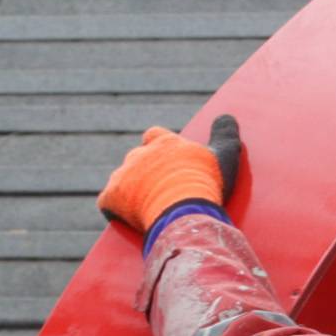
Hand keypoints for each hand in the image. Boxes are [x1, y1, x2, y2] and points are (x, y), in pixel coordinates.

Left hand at [98, 114, 241, 232]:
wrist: (183, 211)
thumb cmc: (205, 185)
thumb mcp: (224, 156)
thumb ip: (225, 135)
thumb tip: (228, 116)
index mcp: (164, 143)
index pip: (155, 136)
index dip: (160, 148)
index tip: (169, 161)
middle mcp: (140, 154)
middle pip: (137, 159)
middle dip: (146, 172)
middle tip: (162, 191)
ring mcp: (124, 175)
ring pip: (123, 179)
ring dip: (132, 191)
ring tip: (148, 209)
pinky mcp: (112, 197)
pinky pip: (108, 202)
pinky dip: (115, 209)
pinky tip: (126, 219)